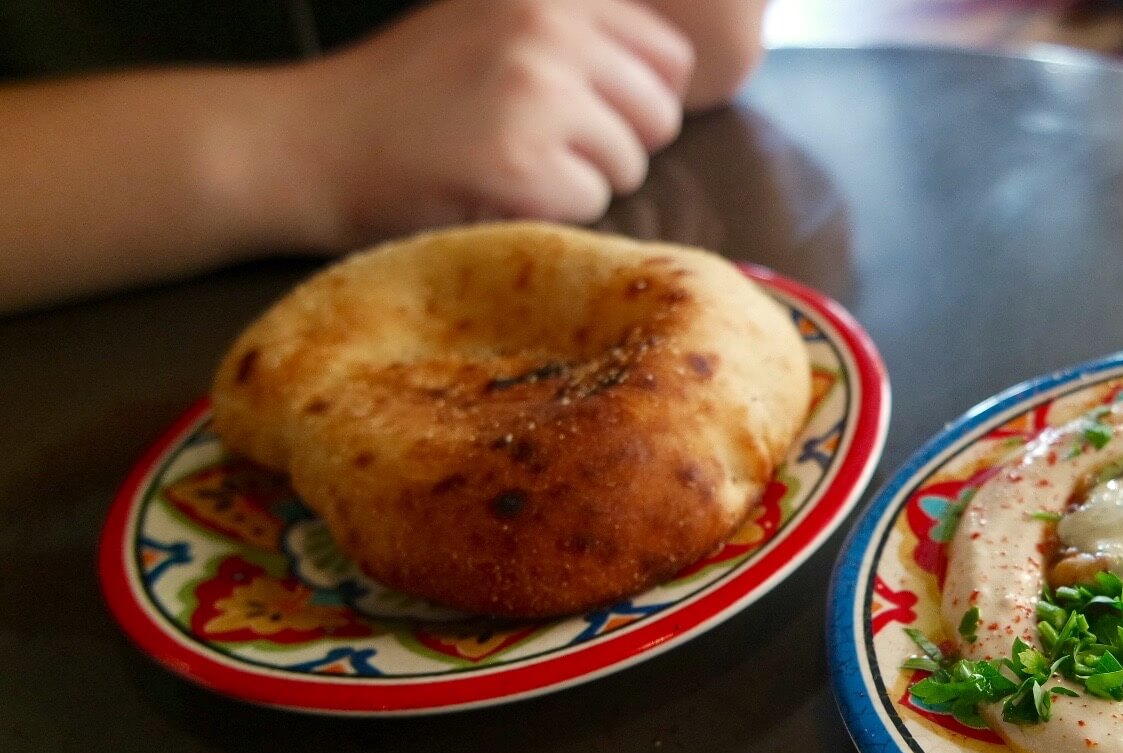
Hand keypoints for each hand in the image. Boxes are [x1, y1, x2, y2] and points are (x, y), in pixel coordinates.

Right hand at [290, 0, 695, 246]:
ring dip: (580, 182)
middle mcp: (549, 29)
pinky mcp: (522, 163)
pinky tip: (493, 192)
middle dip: (613, 145)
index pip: (669, 57)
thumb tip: (673, 71)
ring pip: (629, 165)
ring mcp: (536, 94)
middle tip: (538, 148)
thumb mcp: (488, 23)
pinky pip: (592, 206)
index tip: (583, 115)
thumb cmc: (403, 95)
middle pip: (658, 116)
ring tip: (507, 165)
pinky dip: (550, 215)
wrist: (304, 143)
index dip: (637, 100)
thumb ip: (572, 31)